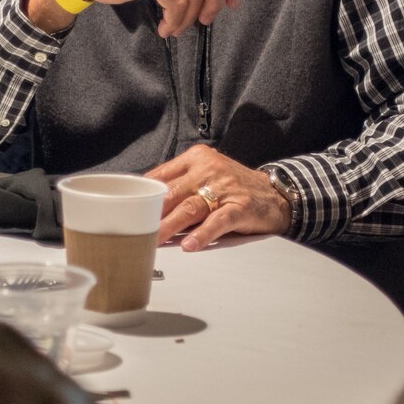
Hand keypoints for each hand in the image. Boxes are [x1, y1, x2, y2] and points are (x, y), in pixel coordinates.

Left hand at [145, 144, 292, 250]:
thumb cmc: (234, 187)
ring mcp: (225, 188)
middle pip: (172, 193)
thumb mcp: (206, 176)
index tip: (126, 212)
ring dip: (169, 226)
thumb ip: (179, 185)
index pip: (161, 176)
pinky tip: (189, 245)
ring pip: (190, 208)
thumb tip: (145, 206)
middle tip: (134, 231)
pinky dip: (202, 234)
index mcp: (196, 158)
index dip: (142, 196)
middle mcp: (209, 169)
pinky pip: (217, 222)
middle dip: (151, 214)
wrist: (277, 193)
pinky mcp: (240, 207)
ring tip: (155, 241)